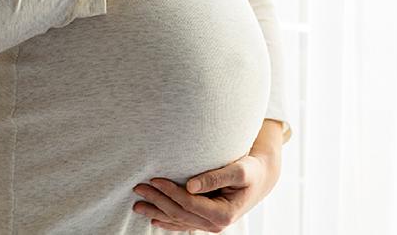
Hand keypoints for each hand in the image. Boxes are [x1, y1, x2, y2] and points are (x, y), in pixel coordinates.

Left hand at [131, 151, 280, 231]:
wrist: (260, 179)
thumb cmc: (251, 171)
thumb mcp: (239, 171)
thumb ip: (216, 177)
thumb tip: (189, 185)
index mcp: (223, 214)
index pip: (189, 203)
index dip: (170, 192)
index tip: (155, 179)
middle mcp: (215, 225)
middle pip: (180, 214)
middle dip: (157, 201)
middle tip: (138, 188)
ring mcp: (209, 225)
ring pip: (178, 220)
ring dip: (157, 212)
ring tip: (137, 204)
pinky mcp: (205, 221)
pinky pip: (183, 223)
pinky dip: (167, 221)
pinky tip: (153, 218)